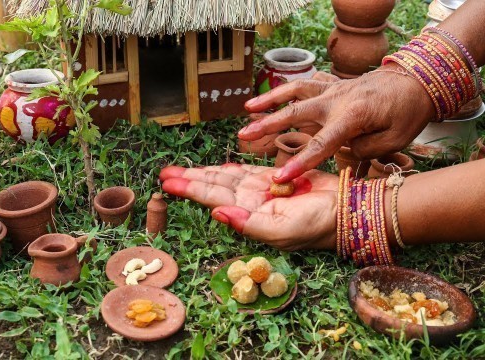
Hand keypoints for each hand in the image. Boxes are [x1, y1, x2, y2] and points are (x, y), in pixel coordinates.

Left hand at [159, 164, 338, 250]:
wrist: (346, 210)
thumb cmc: (316, 224)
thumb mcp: (281, 230)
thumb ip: (248, 224)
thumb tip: (216, 214)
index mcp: (248, 215)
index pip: (212, 199)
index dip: (190, 190)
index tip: (168, 184)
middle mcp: (249, 202)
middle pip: (212, 187)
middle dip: (188, 180)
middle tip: (164, 173)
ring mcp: (260, 189)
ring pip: (224, 178)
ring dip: (202, 173)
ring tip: (179, 170)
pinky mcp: (273, 178)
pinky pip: (244, 172)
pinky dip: (228, 168)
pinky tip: (214, 167)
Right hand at [238, 64, 434, 182]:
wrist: (417, 81)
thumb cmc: (408, 113)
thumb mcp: (395, 139)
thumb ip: (365, 150)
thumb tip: (343, 153)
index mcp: (352, 116)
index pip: (320, 145)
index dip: (299, 163)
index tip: (279, 177)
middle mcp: (337, 99)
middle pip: (296, 113)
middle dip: (268, 125)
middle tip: (244, 135)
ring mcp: (333, 89)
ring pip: (295, 92)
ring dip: (269, 100)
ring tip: (247, 109)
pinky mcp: (333, 85)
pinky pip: (304, 85)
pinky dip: (285, 90)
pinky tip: (268, 98)